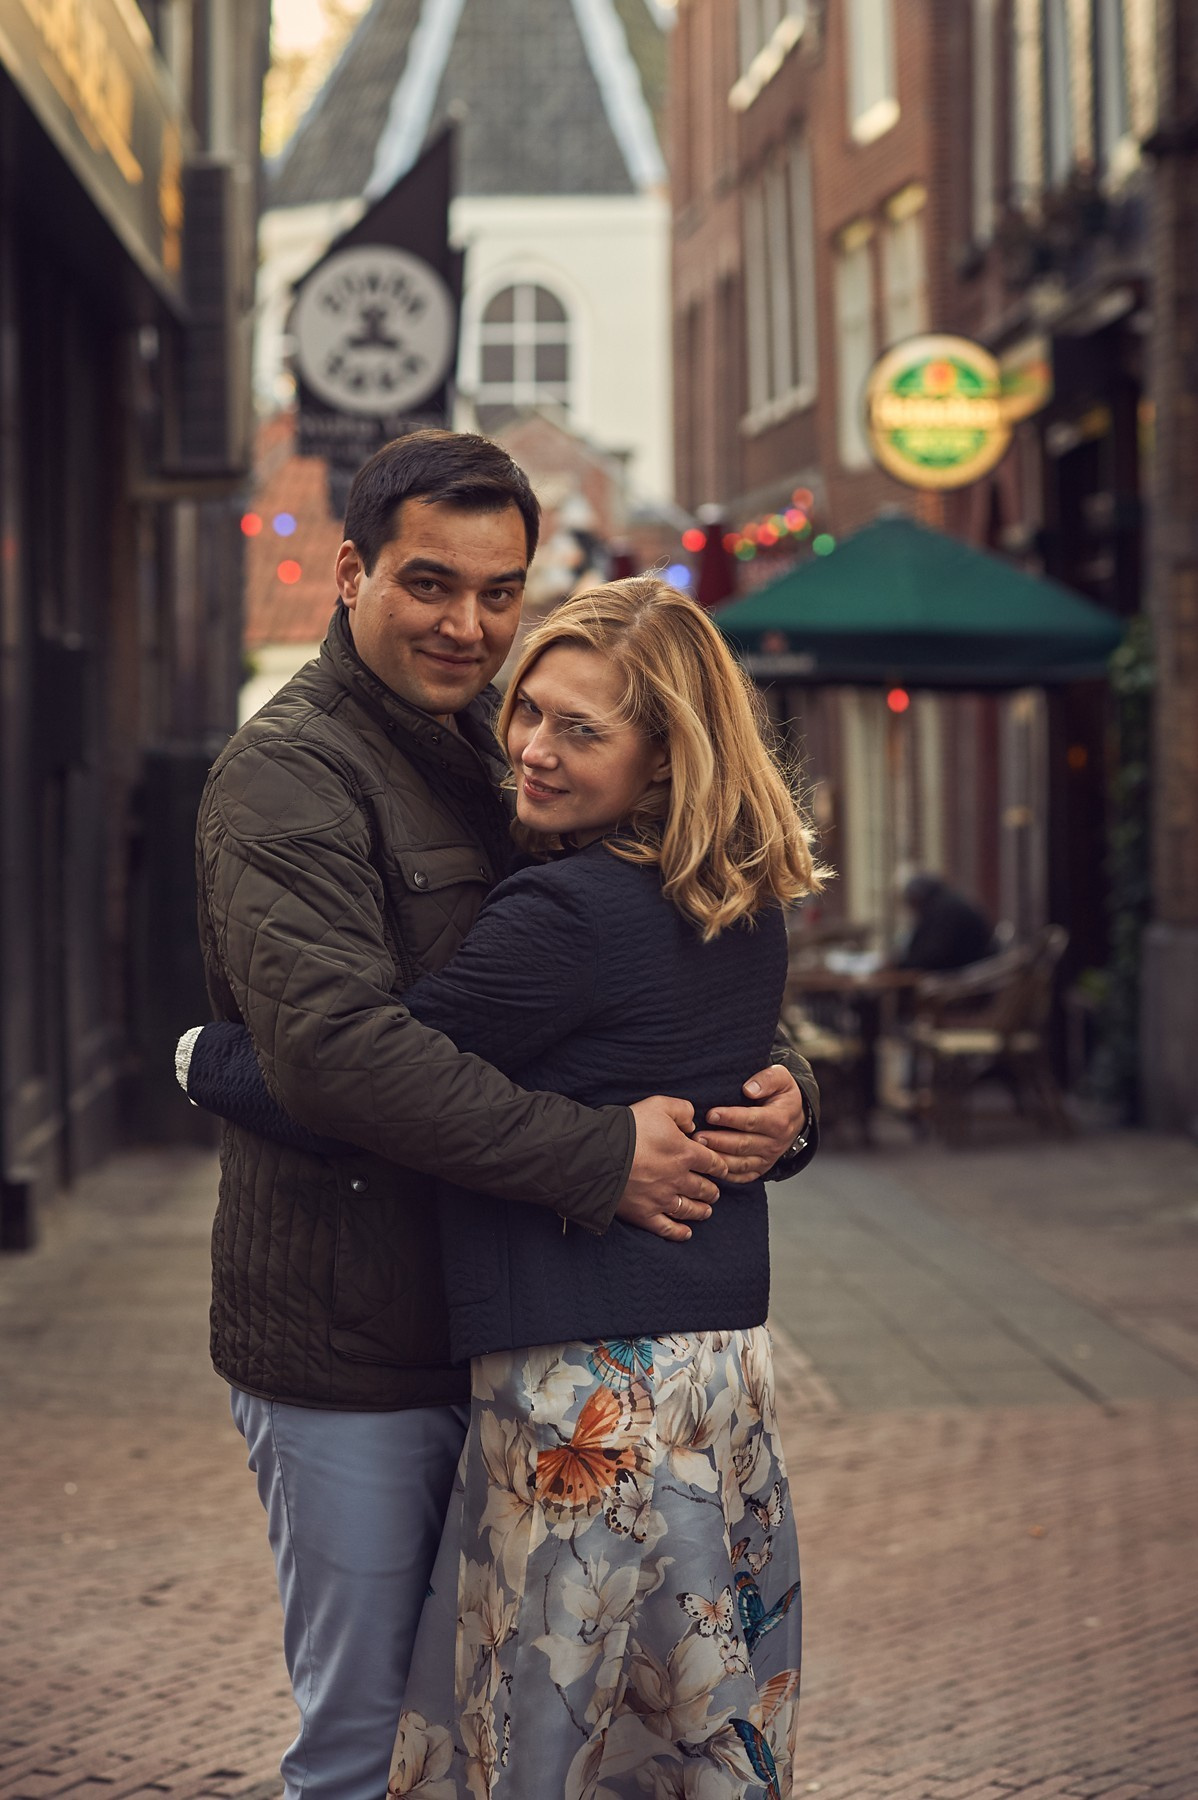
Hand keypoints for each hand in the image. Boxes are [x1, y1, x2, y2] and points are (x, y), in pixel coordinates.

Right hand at [617, 1096, 728, 1241]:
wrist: (599, 1153)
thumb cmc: (628, 1127)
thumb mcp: (659, 1105)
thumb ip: (682, 1110)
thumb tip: (692, 1124)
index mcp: (685, 1153)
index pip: (712, 1162)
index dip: (720, 1166)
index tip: (722, 1170)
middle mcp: (678, 1179)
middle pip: (703, 1188)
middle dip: (711, 1191)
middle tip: (713, 1192)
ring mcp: (662, 1199)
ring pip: (689, 1209)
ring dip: (701, 1210)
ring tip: (707, 1210)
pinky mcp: (645, 1214)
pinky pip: (667, 1228)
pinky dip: (679, 1232)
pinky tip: (686, 1233)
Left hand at [694, 1064, 805, 1182]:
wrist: (793, 1116)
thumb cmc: (782, 1095)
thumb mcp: (781, 1078)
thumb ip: (767, 1079)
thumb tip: (749, 1089)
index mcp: (779, 1120)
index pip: (753, 1120)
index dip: (731, 1118)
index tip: (711, 1114)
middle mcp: (774, 1142)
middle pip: (743, 1144)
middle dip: (718, 1141)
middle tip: (697, 1136)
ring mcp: (767, 1158)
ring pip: (740, 1163)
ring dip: (719, 1159)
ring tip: (699, 1151)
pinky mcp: (760, 1168)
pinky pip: (742, 1176)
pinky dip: (725, 1175)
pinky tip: (709, 1168)